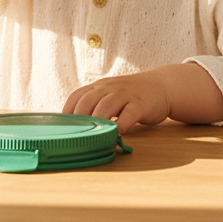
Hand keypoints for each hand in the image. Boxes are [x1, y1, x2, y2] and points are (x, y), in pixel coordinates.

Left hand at [63, 63, 222, 133]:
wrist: (160, 86)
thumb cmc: (130, 95)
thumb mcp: (109, 94)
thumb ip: (95, 105)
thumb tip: (77, 125)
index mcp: (98, 87)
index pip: (76, 96)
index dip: (67, 111)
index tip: (62, 127)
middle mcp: (108, 88)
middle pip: (88, 101)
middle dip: (79, 118)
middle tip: (76, 135)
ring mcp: (124, 95)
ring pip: (106, 106)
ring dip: (98, 121)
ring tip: (94, 135)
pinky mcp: (140, 104)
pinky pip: (129, 113)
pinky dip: (122, 123)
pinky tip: (118, 133)